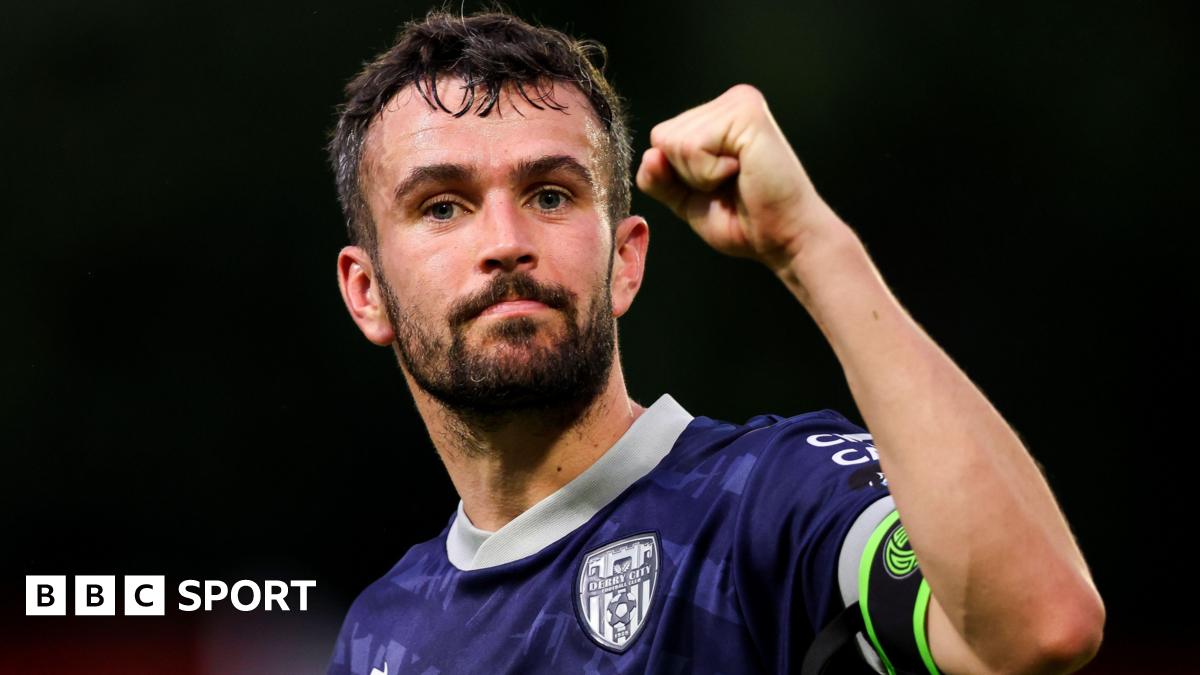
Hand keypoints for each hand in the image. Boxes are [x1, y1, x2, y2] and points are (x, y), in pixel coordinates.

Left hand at [636, 84, 847, 272]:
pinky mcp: (746, 113)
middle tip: (729, 184)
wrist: (782, 239)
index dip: (678, 175)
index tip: (717, 186)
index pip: (661, 138)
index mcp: (717, 117)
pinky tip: (741, 172)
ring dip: (700, 175)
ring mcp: (738, 103)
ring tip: (738, 177)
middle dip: (687, 175)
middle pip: (662, 137)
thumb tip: (650, 155)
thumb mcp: (686, 200)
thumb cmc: (743, 221)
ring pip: (674, 142)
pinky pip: (692, 146)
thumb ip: (659, 179)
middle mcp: (728, 102)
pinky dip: (709, 173)